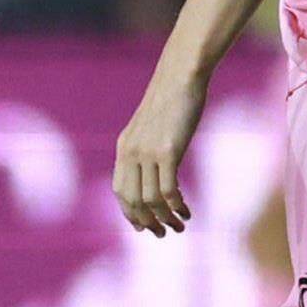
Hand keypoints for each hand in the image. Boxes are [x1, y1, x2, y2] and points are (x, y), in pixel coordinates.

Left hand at [113, 71, 204, 236]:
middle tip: (164, 233)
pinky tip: (187, 210)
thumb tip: (157, 165)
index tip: (146, 226)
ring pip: (151, 200)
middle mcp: (131, 152)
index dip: (131, 214)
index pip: (120, 192)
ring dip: (166, 218)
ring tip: (180, 225)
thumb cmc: (173, 95)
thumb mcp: (153, 123)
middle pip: (133, 202)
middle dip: (148, 223)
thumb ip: (148, 145)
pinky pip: (168, 190)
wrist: (182, 73)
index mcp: (124, 146)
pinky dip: (177, 206)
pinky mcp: (168, 150)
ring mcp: (148, 152)